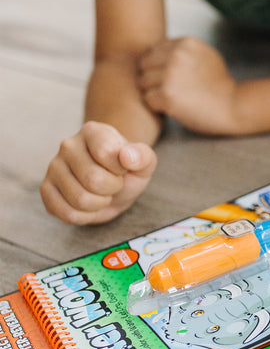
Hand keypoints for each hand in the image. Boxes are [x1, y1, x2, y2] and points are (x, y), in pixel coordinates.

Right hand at [41, 121, 156, 223]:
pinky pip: (67, 214)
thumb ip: (143, 156)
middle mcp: (68, 145)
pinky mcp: (46, 189)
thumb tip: (127, 156)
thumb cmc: (128, 171)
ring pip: (80, 200)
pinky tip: (89, 205)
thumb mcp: (144, 163)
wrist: (114, 187)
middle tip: (113, 183)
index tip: (122, 168)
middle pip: (93, 180)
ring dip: (99, 203)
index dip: (120, 169)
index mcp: (93, 132)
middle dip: (112, 188)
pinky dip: (86, 216)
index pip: (106, 152)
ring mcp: (53, 167)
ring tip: (101, 193)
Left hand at [138, 37, 237, 134]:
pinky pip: (148, 99)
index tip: (174, 77)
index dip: (159, 66)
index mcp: (185, 43)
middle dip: (153, 78)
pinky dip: (158, 106)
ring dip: (155, 93)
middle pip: (144, 66)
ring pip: (143, 83)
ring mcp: (170, 75)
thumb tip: (156, 51)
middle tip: (172, 90)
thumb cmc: (220, 85)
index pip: (153, 51)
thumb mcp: (206, 55)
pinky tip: (174, 107)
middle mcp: (176, 55)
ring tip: (175, 98)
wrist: (233, 106)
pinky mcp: (167, 95)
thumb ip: (183, 50)